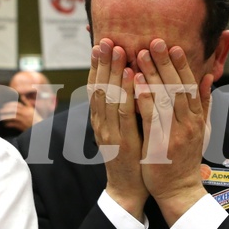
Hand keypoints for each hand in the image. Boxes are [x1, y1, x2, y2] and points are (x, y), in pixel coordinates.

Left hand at [0, 100, 41, 131]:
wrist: (39, 127)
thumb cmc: (35, 118)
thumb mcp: (32, 109)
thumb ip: (26, 102)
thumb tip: (22, 96)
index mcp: (27, 109)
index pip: (17, 105)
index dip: (10, 105)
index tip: (4, 105)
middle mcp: (25, 114)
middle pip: (14, 110)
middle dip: (6, 110)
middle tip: (1, 110)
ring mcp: (24, 120)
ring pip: (13, 117)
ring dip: (6, 117)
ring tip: (1, 117)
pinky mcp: (23, 126)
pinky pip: (15, 125)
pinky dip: (9, 124)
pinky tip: (6, 124)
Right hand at [89, 38, 147, 219]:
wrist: (128, 190)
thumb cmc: (132, 158)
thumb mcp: (125, 130)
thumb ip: (124, 108)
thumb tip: (130, 84)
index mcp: (101, 120)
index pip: (96, 87)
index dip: (98, 65)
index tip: (101, 43)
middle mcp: (101, 123)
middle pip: (99, 87)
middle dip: (103, 61)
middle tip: (106, 38)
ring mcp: (109, 133)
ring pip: (108, 96)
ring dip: (113, 70)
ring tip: (118, 48)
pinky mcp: (121, 142)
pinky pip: (123, 113)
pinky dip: (126, 92)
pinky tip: (131, 75)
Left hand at [135, 39, 212, 225]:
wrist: (179, 190)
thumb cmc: (185, 158)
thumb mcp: (201, 128)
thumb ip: (204, 103)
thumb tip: (209, 77)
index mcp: (197, 118)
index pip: (190, 86)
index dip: (182, 65)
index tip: (173, 46)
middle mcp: (188, 124)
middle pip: (177, 87)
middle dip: (165, 63)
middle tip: (155, 41)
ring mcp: (175, 134)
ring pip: (163, 99)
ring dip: (151, 74)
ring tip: (140, 54)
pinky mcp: (159, 145)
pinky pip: (151, 117)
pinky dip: (144, 98)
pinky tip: (135, 82)